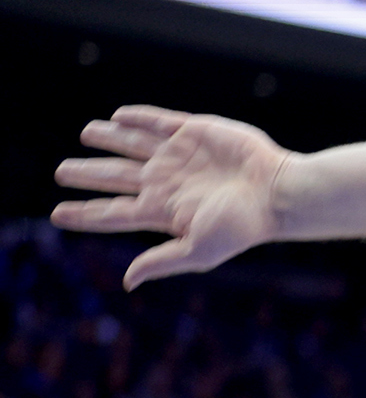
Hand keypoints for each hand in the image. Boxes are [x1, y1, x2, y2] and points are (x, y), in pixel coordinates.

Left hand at [53, 108, 293, 288]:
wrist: (277, 192)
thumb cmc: (243, 226)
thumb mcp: (199, 250)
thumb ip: (161, 261)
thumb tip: (127, 281)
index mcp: (162, 210)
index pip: (112, 213)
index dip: (84, 214)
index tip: (56, 215)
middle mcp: (165, 181)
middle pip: (114, 177)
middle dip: (87, 174)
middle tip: (61, 171)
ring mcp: (178, 155)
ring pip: (131, 145)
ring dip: (107, 138)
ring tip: (87, 132)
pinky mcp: (195, 132)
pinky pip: (158, 122)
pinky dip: (138, 118)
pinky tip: (120, 116)